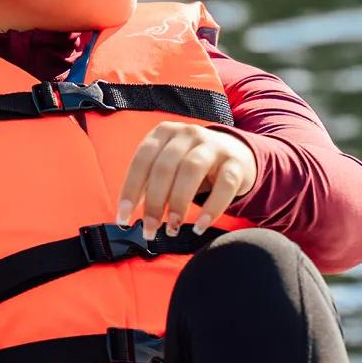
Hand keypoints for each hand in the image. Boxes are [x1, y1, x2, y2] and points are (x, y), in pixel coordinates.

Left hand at [115, 120, 256, 240]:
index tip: (123, 218)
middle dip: (154, 202)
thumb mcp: (168, 164)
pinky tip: (200, 226)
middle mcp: (188, 134)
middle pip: (165, 167)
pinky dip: (212, 208)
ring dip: (178, 202)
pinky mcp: (236, 163)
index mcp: (164, 132)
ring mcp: (214, 146)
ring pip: (191, 170)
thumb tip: (128, 214)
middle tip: (149, 230)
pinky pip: (224, 185)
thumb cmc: (192, 164)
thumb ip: (149, 182)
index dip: (130, 190)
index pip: (142, 160)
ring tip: (172, 227)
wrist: (237, 153)